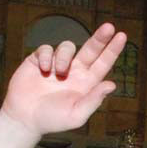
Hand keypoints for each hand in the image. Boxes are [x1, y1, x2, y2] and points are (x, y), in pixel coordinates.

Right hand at [0, 24, 126, 147]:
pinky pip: (46, 49)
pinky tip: (43, 69)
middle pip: (91, 49)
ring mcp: (56, 64)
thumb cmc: (52, 120)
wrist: (24, 118)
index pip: (103, 63)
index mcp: (86, 83)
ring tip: (58, 72)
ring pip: (67, 47)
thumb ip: (93, 100)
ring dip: (64, 57)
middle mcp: (74, 71)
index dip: (112, 50)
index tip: (122, 35)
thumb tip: (111, 84)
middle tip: (109, 27)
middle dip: (100, 37)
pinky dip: (46, 57)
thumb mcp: (76, 115)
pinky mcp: (39, 60)